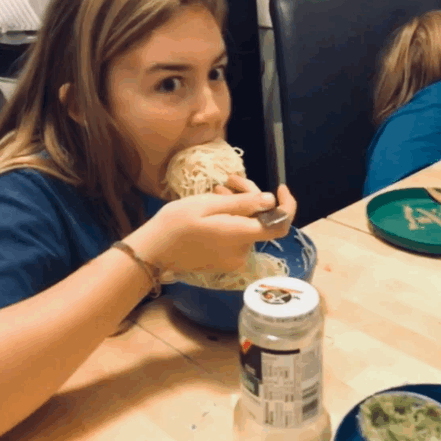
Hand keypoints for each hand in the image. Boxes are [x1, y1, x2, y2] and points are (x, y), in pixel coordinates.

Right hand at [126, 190, 293, 274]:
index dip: (287, 207)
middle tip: (230, 180)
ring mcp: (232, 259)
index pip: (280, 226)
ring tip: (218, 190)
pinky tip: (216, 206)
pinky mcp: (223, 261)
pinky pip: (236, 236)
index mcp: (240, 236)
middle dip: (250, 197)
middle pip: (260, 221)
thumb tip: (271, 201)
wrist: (153, 250)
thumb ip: (243, 204)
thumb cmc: (177, 223)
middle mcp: (242, 252)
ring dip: (239, 206)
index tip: (280, 188)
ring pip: (247, 226)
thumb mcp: (209, 205)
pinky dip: (231, 219)